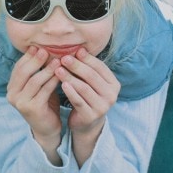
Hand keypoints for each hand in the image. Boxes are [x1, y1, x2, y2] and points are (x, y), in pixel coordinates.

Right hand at [7, 46, 61, 163]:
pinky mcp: (31, 109)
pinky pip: (44, 91)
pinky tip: (61, 75)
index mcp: (12, 87)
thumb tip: (41, 48)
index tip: (38, 47)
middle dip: (36, 60)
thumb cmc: (45, 102)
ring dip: (47, 69)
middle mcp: (12, 95)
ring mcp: (20, 103)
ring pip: (34, 81)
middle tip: (46, 50)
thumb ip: (37, 71)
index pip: (18, 67)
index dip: (28, 57)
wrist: (47, 128)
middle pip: (24, 72)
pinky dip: (53, 81)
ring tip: (58, 61)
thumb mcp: (39, 85)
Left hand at [55, 48, 120, 164]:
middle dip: (77, 66)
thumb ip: (87, 68)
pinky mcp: (91, 116)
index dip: (87, 58)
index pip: (100, 67)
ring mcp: (102, 107)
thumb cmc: (88, 97)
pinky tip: (62, 84)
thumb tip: (79, 49)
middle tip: (64, 58)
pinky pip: (79, 101)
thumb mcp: (90, 82)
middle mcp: (111, 95)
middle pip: (92, 76)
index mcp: (114, 84)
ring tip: (58, 69)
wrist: (86, 123)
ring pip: (84, 88)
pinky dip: (70, 92)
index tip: (74, 51)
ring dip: (70, 77)